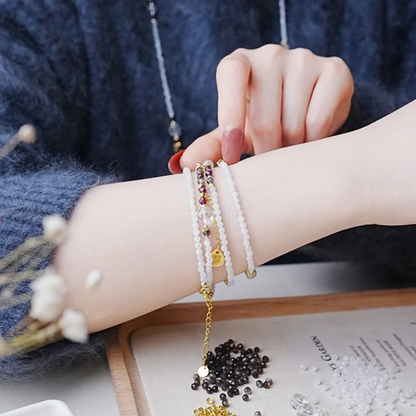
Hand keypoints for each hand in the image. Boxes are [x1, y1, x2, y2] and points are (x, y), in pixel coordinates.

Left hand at [169, 44, 353, 171]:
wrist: (302, 109)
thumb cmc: (259, 120)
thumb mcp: (234, 133)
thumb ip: (211, 146)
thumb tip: (183, 167)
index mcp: (238, 63)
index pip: (231, 75)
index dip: (231, 117)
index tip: (233, 156)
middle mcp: (270, 54)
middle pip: (264, 118)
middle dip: (265, 151)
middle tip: (268, 160)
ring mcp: (304, 59)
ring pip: (293, 124)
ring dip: (290, 150)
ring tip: (288, 148)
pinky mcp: (335, 71)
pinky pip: (319, 121)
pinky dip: (313, 142)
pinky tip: (309, 140)